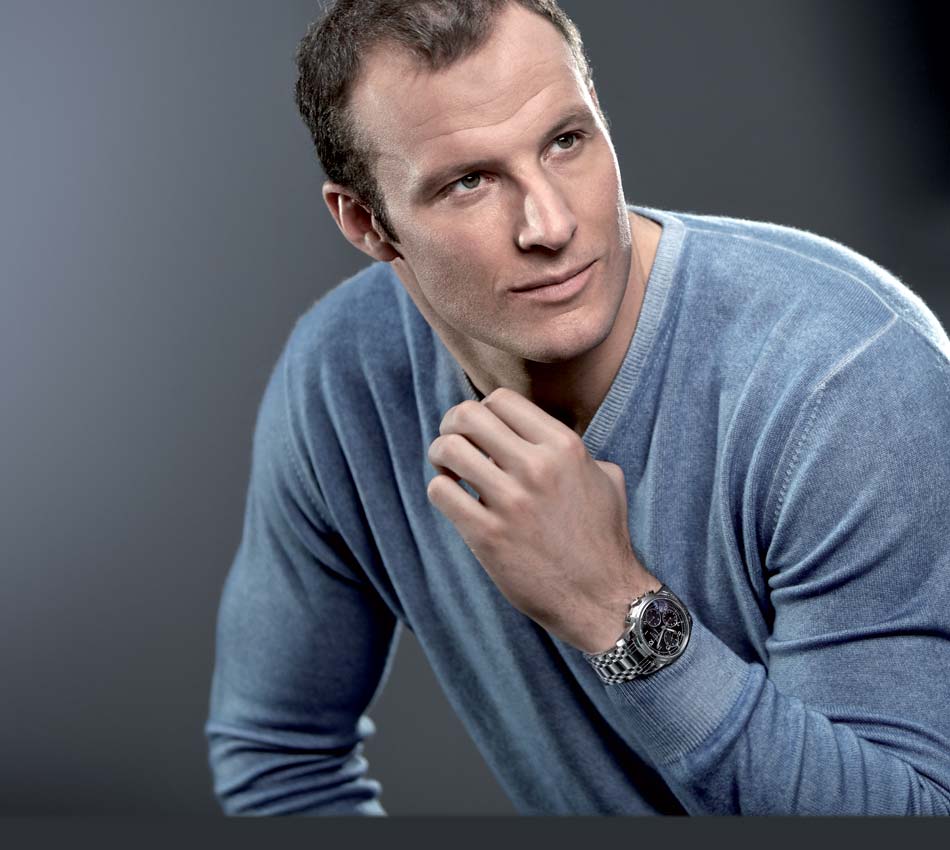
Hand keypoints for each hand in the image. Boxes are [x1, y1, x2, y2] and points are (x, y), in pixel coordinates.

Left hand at [426, 387, 660, 652]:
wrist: (602, 598)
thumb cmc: (604, 539)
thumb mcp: (606, 479)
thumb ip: (576, 451)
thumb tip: (544, 436)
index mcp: (564, 447)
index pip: (501, 400)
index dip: (483, 410)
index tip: (482, 429)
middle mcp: (537, 467)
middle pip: (467, 416)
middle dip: (452, 425)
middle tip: (454, 442)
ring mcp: (511, 502)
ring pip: (448, 449)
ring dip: (440, 456)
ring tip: (450, 472)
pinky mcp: (488, 536)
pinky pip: (441, 492)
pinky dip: (441, 490)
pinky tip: (454, 500)